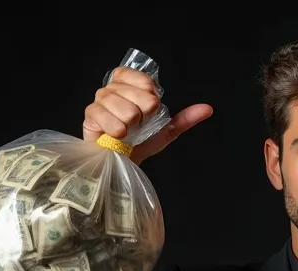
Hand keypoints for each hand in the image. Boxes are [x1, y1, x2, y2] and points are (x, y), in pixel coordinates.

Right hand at [82, 66, 212, 164]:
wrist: (122, 162)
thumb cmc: (140, 143)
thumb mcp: (165, 129)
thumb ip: (185, 118)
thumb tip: (208, 108)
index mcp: (129, 83)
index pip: (146, 80)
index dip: (151, 99)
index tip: (149, 112)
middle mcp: (112, 87)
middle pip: (140, 96)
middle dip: (143, 117)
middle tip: (136, 126)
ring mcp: (99, 100)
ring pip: (127, 110)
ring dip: (131, 127)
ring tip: (126, 133)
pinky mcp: (90, 115)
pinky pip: (112, 122)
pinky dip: (118, 133)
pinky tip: (116, 136)